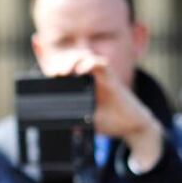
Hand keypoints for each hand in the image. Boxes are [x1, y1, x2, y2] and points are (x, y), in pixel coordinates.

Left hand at [44, 52, 163, 169]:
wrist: (133, 125)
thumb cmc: (111, 121)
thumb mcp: (86, 120)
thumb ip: (73, 117)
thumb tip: (58, 123)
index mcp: (84, 84)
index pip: (67, 68)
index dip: (56, 67)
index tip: (48, 77)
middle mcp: (93, 76)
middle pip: (74, 58)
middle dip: (62, 62)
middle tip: (54, 74)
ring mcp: (102, 76)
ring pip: (85, 57)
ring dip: (72, 61)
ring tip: (62, 72)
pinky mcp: (112, 80)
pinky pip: (101, 64)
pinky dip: (89, 64)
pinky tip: (79, 72)